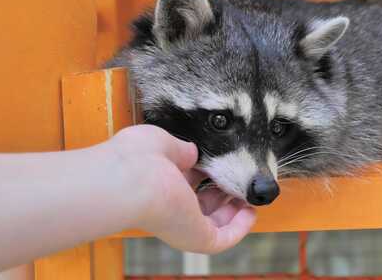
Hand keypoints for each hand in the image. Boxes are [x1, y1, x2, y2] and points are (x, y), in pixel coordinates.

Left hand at [107, 125, 255, 253]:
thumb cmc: (137, 157)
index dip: (207, 173)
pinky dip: (240, 227)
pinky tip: (250, 212)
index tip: (223, 164)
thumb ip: (180, 148)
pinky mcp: (196, 238)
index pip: (187, 182)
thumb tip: (193, 152)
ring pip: (214, 224)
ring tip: (249, 195)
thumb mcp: (162, 142)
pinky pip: (224, 238)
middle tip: (240, 179)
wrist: (131, 180)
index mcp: (159, 183)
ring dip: (235, 210)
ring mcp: (183, 224)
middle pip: (202, 204)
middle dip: (223, 192)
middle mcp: (170, 205)